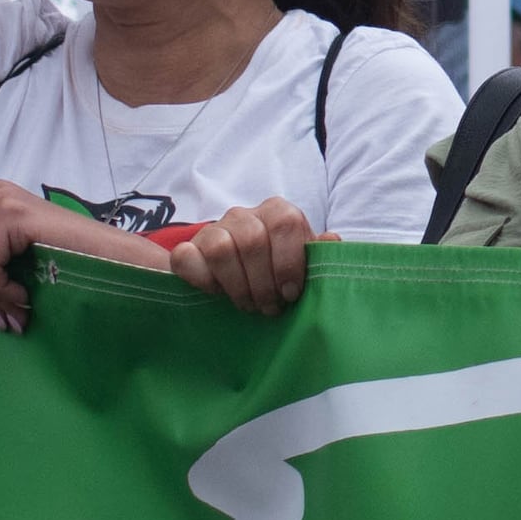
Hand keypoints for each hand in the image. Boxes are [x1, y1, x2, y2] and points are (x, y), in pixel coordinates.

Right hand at [164, 199, 322, 318]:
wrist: (237, 281)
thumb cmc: (277, 274)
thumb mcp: (303, 265)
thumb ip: (318, 254)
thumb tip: (332, 239)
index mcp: (278, 212)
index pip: (286, 222)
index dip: (289, 261)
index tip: (291, 293)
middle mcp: (244, 215)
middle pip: (252, 240)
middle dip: (264, 283)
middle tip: (270, 308)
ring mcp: (213, 229)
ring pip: (221, 249)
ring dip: (238, 286)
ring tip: (249, 304)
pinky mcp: (187, 248)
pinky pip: (187, 257)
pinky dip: (203, 280)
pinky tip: (217, 293)